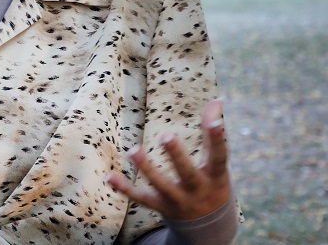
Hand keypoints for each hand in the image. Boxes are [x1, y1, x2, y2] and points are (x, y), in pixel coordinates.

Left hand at [105, 98, 229, 220]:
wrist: (209, 227)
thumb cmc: (212, 182)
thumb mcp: (217, 162)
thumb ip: (215, 133)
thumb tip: (218, 100)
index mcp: (215, 176)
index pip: (218, 155)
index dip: (217, 137)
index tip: (215, 118)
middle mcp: (197, 190)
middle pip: (186, 173)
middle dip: (176, 156)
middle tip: (166, 136)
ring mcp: (178, 201)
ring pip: (161, 186)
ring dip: (147, 168)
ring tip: (133, 150)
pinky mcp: (161, 207)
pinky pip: (141, 198)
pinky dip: (124, 188)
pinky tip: (109, 176)